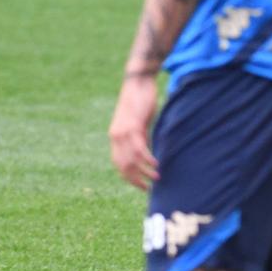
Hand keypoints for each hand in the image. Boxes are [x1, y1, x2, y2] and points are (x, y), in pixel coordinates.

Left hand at [108, 73, 161, 190]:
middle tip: (148, 188)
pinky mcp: (133, 126)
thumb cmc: (140, 101)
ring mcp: (123, 132)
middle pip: (123, 166)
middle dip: (135, 179)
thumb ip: (140, 137)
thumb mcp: (139, 123)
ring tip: (156, 178)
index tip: (141, 186)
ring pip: (131, 159)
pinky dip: (147, 158)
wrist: (137, 82)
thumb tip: (145, 152)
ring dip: (144, 171)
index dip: (129, 177)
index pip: (119, 164)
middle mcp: (116, 136)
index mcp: (115, 137)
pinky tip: (156, 164)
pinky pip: (139, 147)